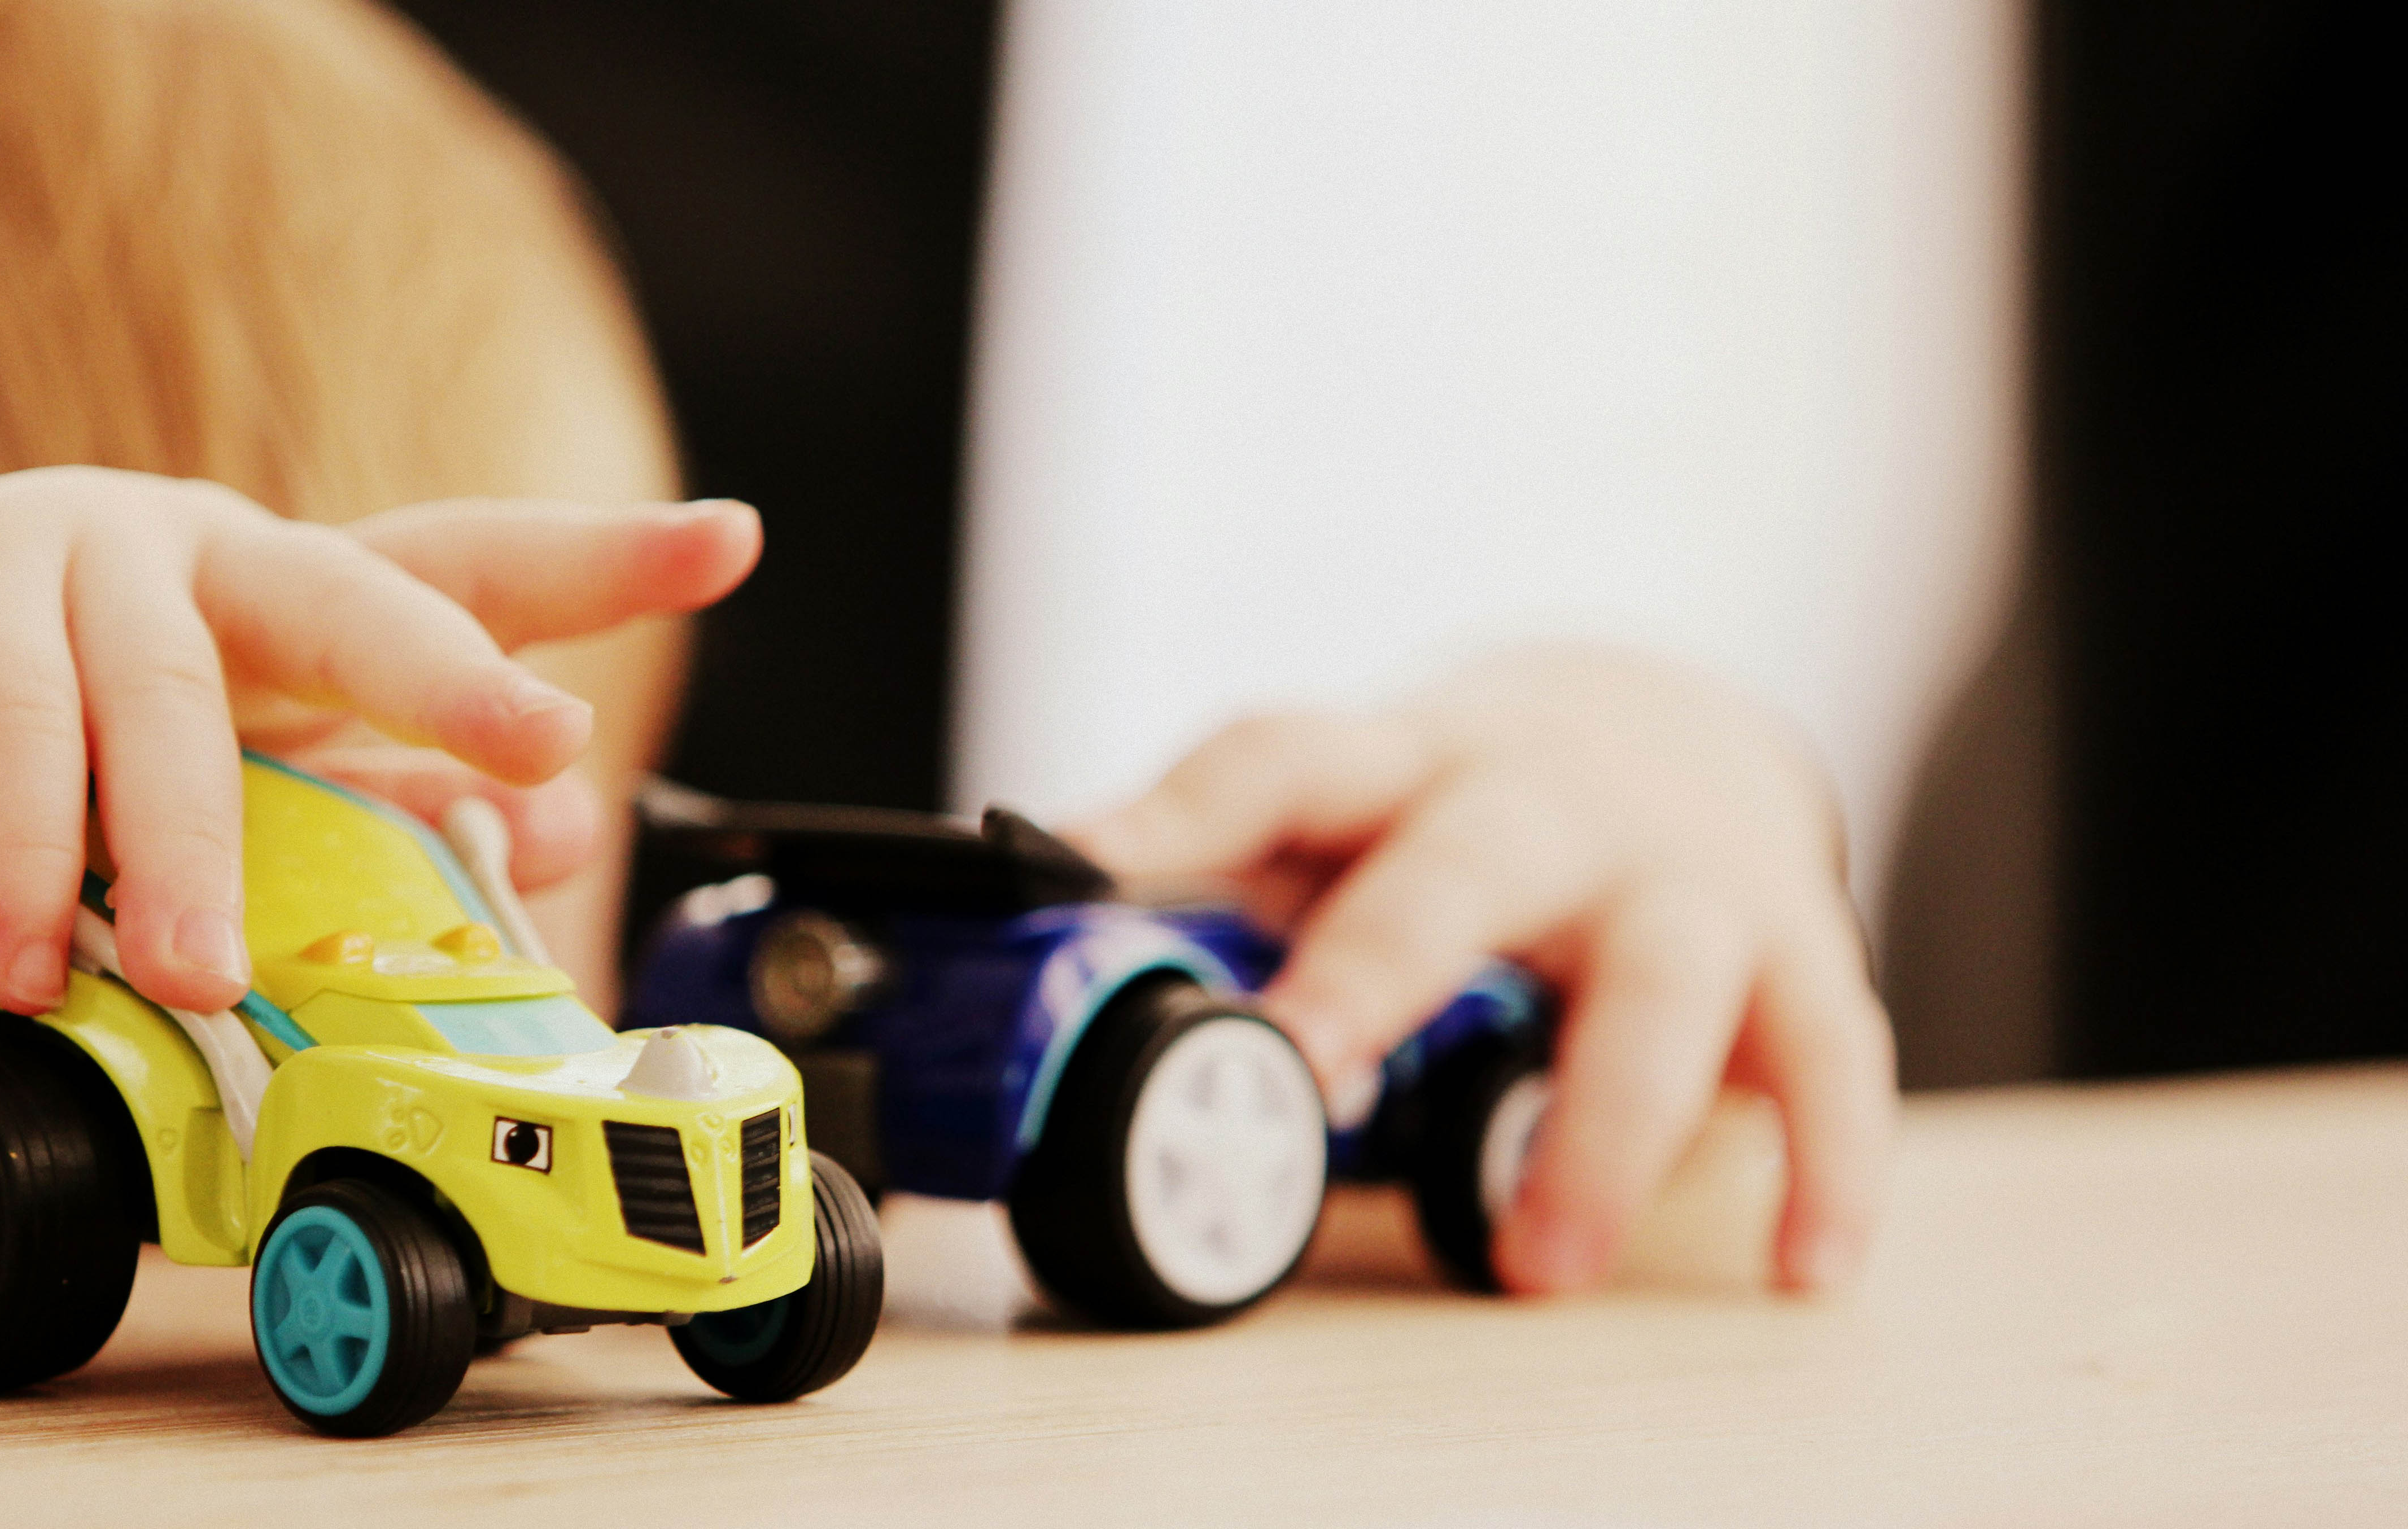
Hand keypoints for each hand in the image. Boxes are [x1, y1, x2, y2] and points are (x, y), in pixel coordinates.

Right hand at [0, 467, 757, 1227]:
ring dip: (201, 855)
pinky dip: (34, 858)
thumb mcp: (197, 846)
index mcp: (278, 607)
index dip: (597, 556)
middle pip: (356, 590)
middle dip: (456, 669)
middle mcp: (192, 556)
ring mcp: (58, 553)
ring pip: (175, 699)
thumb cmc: (0, 835)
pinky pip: (10, 731)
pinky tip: (33, 952)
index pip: (459, 567)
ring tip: (207, 976)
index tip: (731, 538)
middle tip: (538, 740)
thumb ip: (344, 830)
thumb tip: (530, 837)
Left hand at [1067, 644, 1892, 1295]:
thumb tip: (1028, 948)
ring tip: (1537, 1265)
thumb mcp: (1344, 813)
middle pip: (1468, 861)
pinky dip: (1822, 1164)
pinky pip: (1829, 1056)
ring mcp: (1682, 872)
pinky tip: (1798, 1267)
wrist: (1666, 725)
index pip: (1279, 759)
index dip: (1178, 811)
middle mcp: (1545, 800)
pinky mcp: (1795, 948)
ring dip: (1599, 1127)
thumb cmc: (1458, 807)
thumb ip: (1218, 878)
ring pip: (1661, 977)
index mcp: (1401, 763)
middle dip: (1386, 962)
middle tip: (1309, 1071)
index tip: (1077, 864)